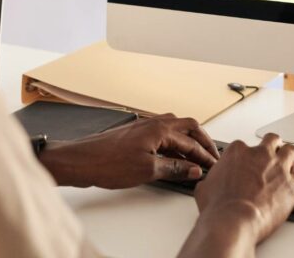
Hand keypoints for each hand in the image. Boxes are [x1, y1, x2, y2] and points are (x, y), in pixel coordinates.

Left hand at [36, 113, 219, 188]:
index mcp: (159, 128)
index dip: (204, 156)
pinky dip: (173, 144)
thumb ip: (174, 168)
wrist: (80, 161)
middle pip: (187, 127)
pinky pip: (162, 135)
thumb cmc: (107, 163)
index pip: (191, 141)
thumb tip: (192, 169)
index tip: (213, 166)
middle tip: (211, 156)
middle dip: (201, 141)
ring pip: (174, 129)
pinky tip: (172, 157)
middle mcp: (153, 123)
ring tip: (194, 158)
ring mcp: (143, 127)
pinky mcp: (134, 135)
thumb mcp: (147, 170)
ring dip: (187, 142)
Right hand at [179, 134, 293, 256]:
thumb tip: (209, 184)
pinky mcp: (292, 184)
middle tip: (271, 157)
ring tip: (289, 166)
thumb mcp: (204, 188)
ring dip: (290, 157)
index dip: (247, 156)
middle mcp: (259, 154)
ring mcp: (278, 167)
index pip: (245, 145)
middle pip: (272, 140)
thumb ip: (211, 180)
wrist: (233, 221)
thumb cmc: (218, 207)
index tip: (247, 165)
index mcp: (237, 152)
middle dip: (272, 147)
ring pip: (291, 151)